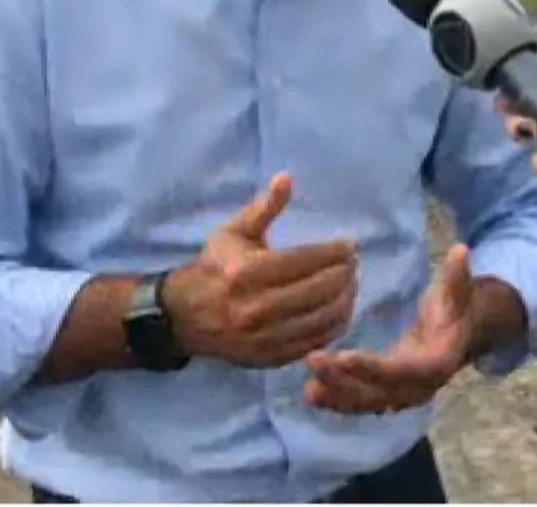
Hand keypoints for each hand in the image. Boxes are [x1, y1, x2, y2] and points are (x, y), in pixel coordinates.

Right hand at [162, 174, 358, 367]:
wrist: (184, 317)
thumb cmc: (214, 268)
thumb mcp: (233, 233)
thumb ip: (264, 208)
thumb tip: (288, 178)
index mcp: (247, 272)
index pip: (307, 260)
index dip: (336, 252)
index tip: (351, 245)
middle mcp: (258, 307)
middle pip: (321, 289)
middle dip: (345, 274)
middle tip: (353, 264)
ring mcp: (266, 337)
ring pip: (324, 318)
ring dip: (346, 299)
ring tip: (351, 284)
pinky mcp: (272, 358)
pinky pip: (316, 341)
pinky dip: (335, 325)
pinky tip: (340, 309)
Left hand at [304, 245, 476, 414]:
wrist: (458, 336)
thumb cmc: (453, 308)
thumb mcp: (457, 292)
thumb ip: (457, 277)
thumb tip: (461, 250)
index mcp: (437, 363)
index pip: (403, 371)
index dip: (374, 367)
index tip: (343, 356)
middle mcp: (420, 388)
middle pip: (381, 392)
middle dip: (345, 381)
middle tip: (313, 360)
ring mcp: (403, 396)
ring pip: (368, 403)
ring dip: (337, 396)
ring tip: (307, 389)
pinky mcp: (388, 396)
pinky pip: (362, 403)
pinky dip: (337, 402)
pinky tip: (310, 395)